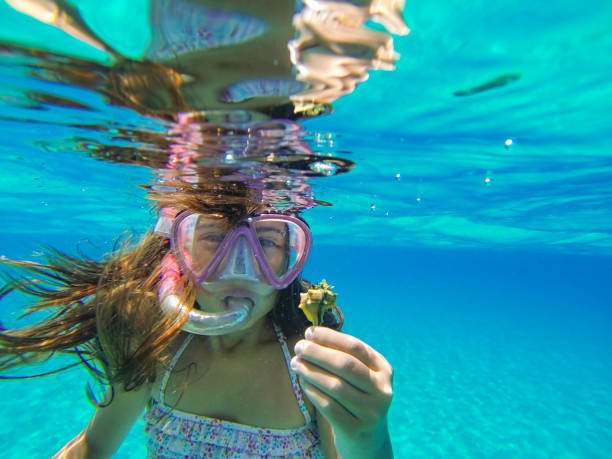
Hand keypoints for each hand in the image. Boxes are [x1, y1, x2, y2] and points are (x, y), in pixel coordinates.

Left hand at [291, 326, 393, 455]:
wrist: (368, 441)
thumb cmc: (357, 398)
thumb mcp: (361, 376)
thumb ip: (344, 356)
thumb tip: (312, 335)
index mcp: (384, 370)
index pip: (355, 347)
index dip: (331, 337)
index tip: (309, 332)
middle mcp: (382, 390)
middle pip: (346, 365)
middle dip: (319, 353)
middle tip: (299, 347)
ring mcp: (371, 412)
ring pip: (335, 386)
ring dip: (311, 371)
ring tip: (296, 363)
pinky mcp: (356, 430)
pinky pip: (329, 406)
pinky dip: (313, 392)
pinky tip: (303, 383)